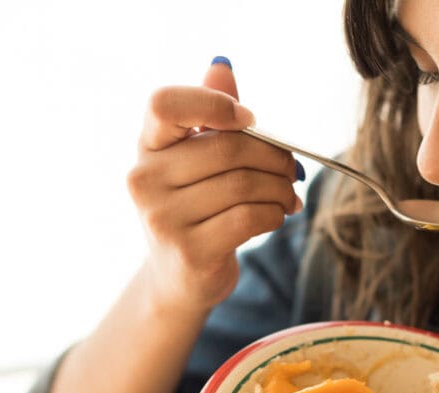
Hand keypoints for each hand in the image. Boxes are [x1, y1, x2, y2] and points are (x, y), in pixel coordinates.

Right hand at [127, 59, 301, 314]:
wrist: (177, 280)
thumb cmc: (194, 210)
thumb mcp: (195, 160)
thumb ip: (208, 114)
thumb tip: (221, 66)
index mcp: (147, 147)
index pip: (164, 103)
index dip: (212, 103)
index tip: (248, 120)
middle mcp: (145, 180)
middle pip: (228, 148)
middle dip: (274, 156)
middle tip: (293, 169)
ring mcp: (163, 219)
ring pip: (245, 184)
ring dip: (281, 188)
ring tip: (288, 196)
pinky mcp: (190, 252)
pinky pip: (250, 217)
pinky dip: (275, 213)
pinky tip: (278, 215)